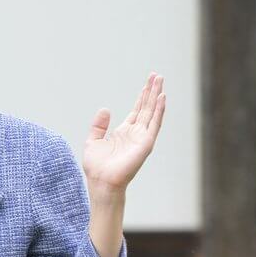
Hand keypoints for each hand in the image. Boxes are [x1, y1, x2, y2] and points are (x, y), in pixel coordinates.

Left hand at [83, 72, 165, 194]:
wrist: (101, 182)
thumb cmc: (96, 167)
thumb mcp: (93, 141)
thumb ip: (99, 125)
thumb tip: (105, 109)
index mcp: (124, 132)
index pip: (137, 110)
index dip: (142, 96)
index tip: (147, 82)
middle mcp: (135, 133)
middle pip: (146, 107)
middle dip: (151, 91)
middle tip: (157, 75)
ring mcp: (142, 137)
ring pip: (152, 112)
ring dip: (157, 96)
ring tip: (160, 80)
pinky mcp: (146, 143)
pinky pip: (155, 123)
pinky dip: (159, 110)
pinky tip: (162, 97)